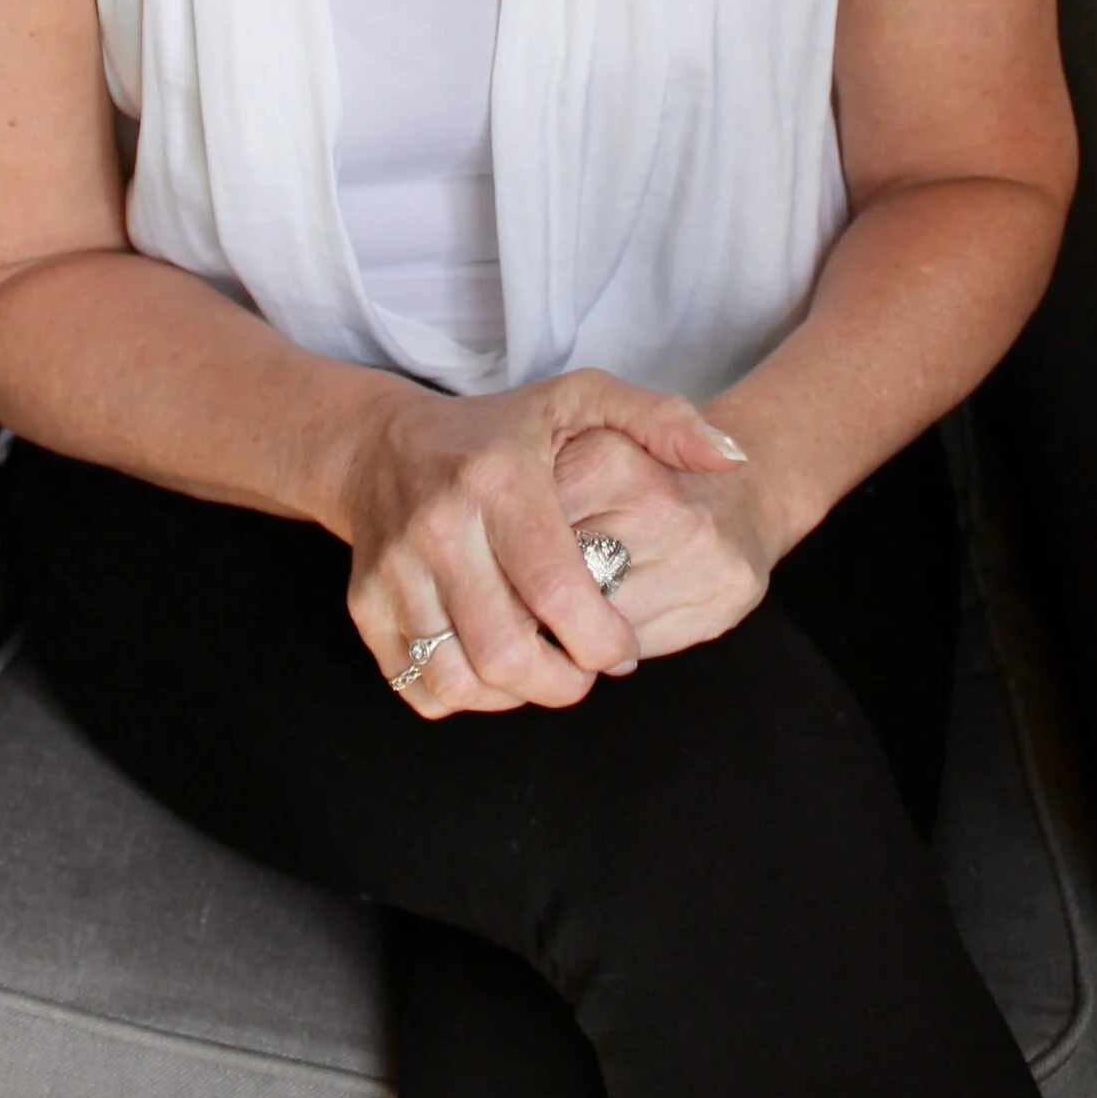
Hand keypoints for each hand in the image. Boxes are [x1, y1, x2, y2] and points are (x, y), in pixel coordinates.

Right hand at [339, 369, 747, 716]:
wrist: (381, 448)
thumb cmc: (498, 431)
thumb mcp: (581, 400)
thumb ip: (663, 421)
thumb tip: (731, 457)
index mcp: (499, 480)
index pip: (558, 591)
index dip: (600, 640)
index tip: (622, 650)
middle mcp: (437, 525)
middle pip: (506, 650)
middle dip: (562, 683)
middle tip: (586, 672)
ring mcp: (393, 568)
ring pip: (460, 677)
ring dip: (514, 696)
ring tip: (545, 674)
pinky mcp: (365, 605)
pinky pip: (419, 684)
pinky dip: (463, 696)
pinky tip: (493, 672)